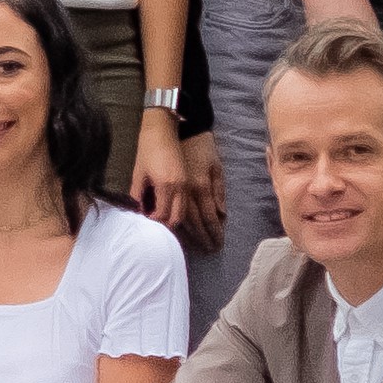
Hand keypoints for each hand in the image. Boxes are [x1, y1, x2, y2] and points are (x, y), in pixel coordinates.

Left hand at [129, 109, 186, 224]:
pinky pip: (186, 201)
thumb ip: (137, 195)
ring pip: (184, 211)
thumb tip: (137, 211)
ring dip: (172, 216)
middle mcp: (180, 186)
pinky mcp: (187, 179)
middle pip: (177, 217)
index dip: (153, 221)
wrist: (161, 129)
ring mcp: (186, 183)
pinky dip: (177, 208)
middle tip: (153, 220)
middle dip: (165, 223)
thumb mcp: (138, 173)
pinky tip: (166, 204)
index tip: (144, 219)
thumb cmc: (147, 149)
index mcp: (166, 185)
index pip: (163, 214)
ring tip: (159, 214)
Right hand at [171, 132, 226, 252]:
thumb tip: (221, 214)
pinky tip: (180, 232)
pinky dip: (175, 224)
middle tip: (210, 250)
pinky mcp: (161, 189)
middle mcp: (186, 193)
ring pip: (180, 221)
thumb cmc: (200, 147)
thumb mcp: (216, 166)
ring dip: (190, 235)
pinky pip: (168, 211)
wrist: (175, 131)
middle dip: (203, 238)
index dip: (214, 233)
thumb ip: (219, 191)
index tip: (218, 244)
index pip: (209, 217)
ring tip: (198, 246)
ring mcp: (172, 192)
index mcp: (201, 187)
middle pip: (195, 224)